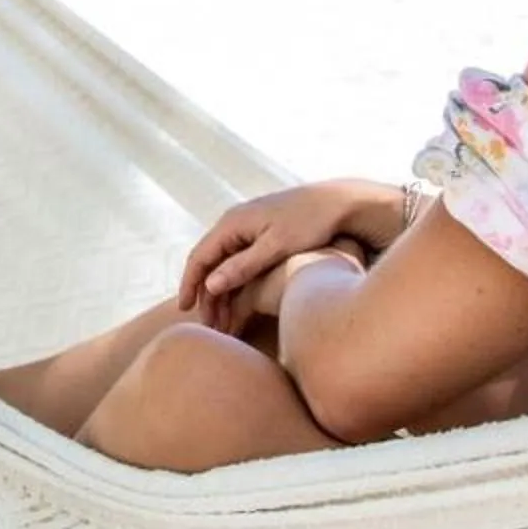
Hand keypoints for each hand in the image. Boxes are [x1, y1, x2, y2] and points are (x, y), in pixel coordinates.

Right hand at [179, 182, 375, 321]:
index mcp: (234, 223)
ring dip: (222, 291)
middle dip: (207, 295)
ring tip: (224, 321)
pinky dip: (236, 282)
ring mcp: (249, 227)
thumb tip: (210, 284)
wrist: (341, 202)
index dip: (190, 284)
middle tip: (209, 325)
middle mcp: (236, 222)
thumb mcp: (276, 247)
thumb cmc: (311, 223)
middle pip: (210, 262)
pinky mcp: (263, 233)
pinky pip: (239, 260)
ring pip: (224, 263)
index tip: (186, 310)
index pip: (200, 256)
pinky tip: (240, 302)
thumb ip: (243, 266)